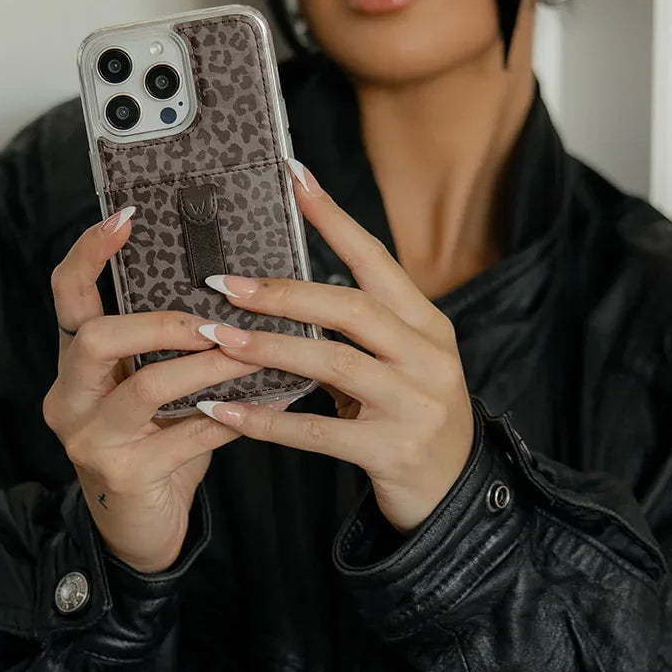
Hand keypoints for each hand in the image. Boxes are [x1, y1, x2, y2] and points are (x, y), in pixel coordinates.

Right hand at [42, 208, 262, 573]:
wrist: (141, 529)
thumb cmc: (155, 443)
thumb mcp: (149, 385)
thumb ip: (169, 343)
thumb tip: (233, 282)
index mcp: (75, 362)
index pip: (66, 293)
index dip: (91, 252)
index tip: (128, 216)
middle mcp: (69, 397)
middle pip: (94, 337)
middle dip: (160, 322)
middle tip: (213, 320)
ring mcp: (91, 439)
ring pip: (145, 387)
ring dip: (205, 366)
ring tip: (248, 353)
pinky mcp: (125, 476)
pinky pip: (185, 437)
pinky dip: (232, 415)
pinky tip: (271, 402)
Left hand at [194, 165, 474, 532]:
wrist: (455, 493)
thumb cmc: (413, 415)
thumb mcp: (401, 361)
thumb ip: (356, 328)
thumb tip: (279, 287)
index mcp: (428, 323)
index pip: (376, 260)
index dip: (333, 219)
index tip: (293, 178)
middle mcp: (428, 357)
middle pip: (352, 308)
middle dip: (284, 294)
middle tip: (226, 285)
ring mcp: (414, 405)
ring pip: (334, 365)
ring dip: (269, 349)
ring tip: (216, 339)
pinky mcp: (393, 451)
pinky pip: (318, 431)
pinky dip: (266, 420)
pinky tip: (223, 411)